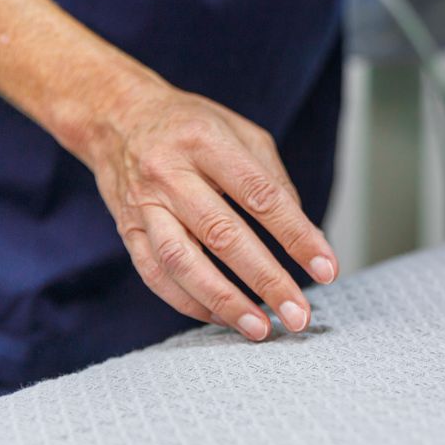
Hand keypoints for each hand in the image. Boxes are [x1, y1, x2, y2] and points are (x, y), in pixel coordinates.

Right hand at [82, 78, 337, 340]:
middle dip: (267, 280)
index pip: (261, 196)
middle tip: (298, 313)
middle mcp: (170, 173)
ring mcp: (144, 204)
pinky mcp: (127, 230)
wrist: (117, 116)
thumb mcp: (242, 134)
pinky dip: (190, 302)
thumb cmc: (193, 126)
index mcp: (207, 142)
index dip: (297, 235)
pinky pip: (156, 274)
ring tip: (260, 328)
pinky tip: (222, 317)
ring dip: (225, 301)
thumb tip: (304, 236)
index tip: (327, 268)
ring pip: (183, 262)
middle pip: (224, 235)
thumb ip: (274, 182)